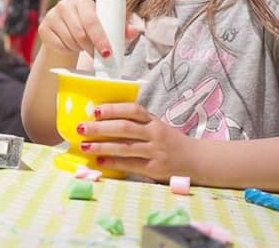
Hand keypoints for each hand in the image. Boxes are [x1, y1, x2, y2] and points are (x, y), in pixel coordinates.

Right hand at [38, 0, 138, 58]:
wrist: (64, 32)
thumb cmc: (88, 28)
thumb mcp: (103, 26)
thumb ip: (120, 28)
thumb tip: (135, 31)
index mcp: (82, 1)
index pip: (92, 20)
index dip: (100, 37)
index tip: (107, 52)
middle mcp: (64, 5)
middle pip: (80, 33)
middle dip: (91, 48)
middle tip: (98, 57)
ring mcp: (52, 16)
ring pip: (70, 40)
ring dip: (79, 49)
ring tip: (83, 47)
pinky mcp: (43, 29)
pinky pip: (58, 45)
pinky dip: (67, 50)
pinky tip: (69, 46)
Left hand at [76, 102, 194, 181]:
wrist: (197, 160)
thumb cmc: (169, 141)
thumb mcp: (157, 126)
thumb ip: (137, 123)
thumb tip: (102, 120)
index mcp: (154, 120)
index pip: (133, 110)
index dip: (113, 109)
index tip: (95, 110)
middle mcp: (156, 134)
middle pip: (125, 128)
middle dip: (100, 128)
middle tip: (81, 128)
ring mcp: (156, 151)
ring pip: (125, 147)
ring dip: (102, 146)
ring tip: (85, 146)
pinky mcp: (156, 169)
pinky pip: (131, 164)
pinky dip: (114, 162)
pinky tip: (100, 161)